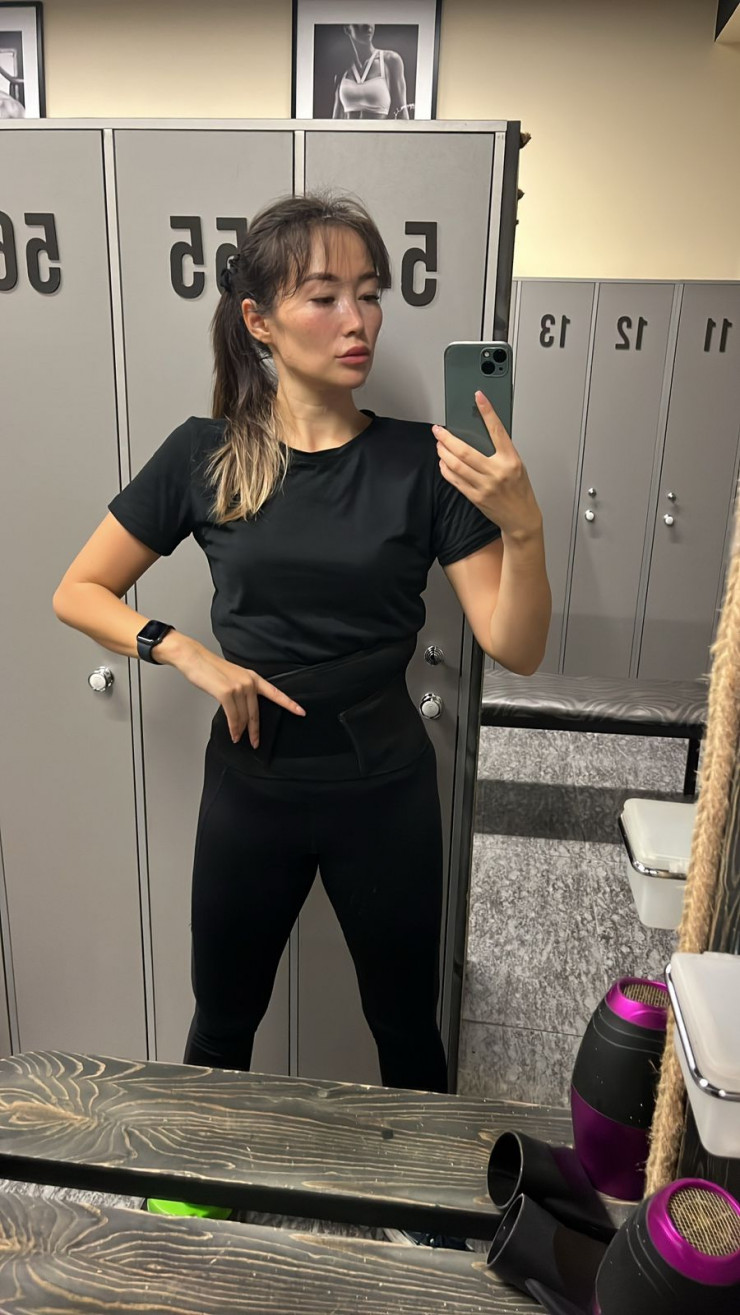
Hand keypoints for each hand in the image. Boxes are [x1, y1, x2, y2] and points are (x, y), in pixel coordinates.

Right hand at [178, 645, 305, 746]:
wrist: (195, 659)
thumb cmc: (211, 669)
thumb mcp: (233, 677)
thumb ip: (242, 691)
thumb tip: (243, 711)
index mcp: (253, 677)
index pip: (275, 693)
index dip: (289, 704)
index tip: (301, 712)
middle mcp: (249, 682)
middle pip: (256, 713)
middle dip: (255, 731)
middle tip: (255, 742)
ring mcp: (238, 688)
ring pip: (243, 717)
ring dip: (240, 730)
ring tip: (237, 737)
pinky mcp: (226, 693)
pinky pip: (233, 717)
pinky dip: (234, 728)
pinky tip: (234, 734)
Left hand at [432, 392, 541, 540]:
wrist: (522, 518)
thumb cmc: (520, 491)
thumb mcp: (517, 466)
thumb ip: (501, 452)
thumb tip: (482, 435)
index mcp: (511, 460)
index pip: (497, 430)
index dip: (487, 412)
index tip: (479, 397)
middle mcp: (497, 472)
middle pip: (465, 450)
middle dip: (447, 438)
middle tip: (438, 430)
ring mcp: (485, 485)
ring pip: (456, 465)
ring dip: (443, 452)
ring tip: (438, 445)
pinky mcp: (476, 497)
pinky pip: (455, 480)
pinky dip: (446, 469)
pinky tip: (443, 463)